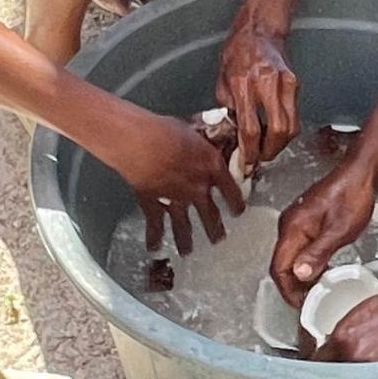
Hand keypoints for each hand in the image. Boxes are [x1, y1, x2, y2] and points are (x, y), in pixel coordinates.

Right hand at [114, 109, 246, 253]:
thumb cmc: (164, 129)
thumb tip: (212, 128)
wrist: (138, 140)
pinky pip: (155, 225)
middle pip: (211, 215)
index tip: (239, 211)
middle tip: (219, 238)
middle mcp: (197, 188)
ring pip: (184, 226)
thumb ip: (203, 135)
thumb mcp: (192, 127)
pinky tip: (154, 247)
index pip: (232, 191)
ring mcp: (175, 199)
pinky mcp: (153, 203)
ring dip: (187, 240)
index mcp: (212, 168)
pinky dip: (154, 237)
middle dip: (215, 229)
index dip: (237, 203)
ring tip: (188, 251)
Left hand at [217, 13, 297, 168]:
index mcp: (243, 84)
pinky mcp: (296, 83)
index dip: (249, 152)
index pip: (250, 128)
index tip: (246, 164)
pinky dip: (285, 129)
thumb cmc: (236, 54)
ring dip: (280, 144)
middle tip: (259, 160)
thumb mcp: (222, 81)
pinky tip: (274, 131)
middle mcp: (267, 83)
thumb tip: (232, 139)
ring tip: (266, 148)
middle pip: (278, 131)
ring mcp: (285, 83)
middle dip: (269, 152)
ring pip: (291, 126)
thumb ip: (228, 110)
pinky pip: (294, 115)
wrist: (258, 31)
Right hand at [271, 159, 377, 300]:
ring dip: (299, 276)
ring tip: (315, 290)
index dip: (287, 290)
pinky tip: (320, 269)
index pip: (279, 267)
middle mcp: (289, 224)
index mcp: (293, 227)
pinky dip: (305, 262)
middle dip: (291, 286)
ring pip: (289, 256)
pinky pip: (298, 247)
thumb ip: (317, 253)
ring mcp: (296, 222)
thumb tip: (299, 274)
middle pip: (281, 263)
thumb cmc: (352, 196)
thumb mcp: (339, 231)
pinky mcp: (305, 221)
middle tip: (307, 302)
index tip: (298, 304)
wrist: (359, 174)